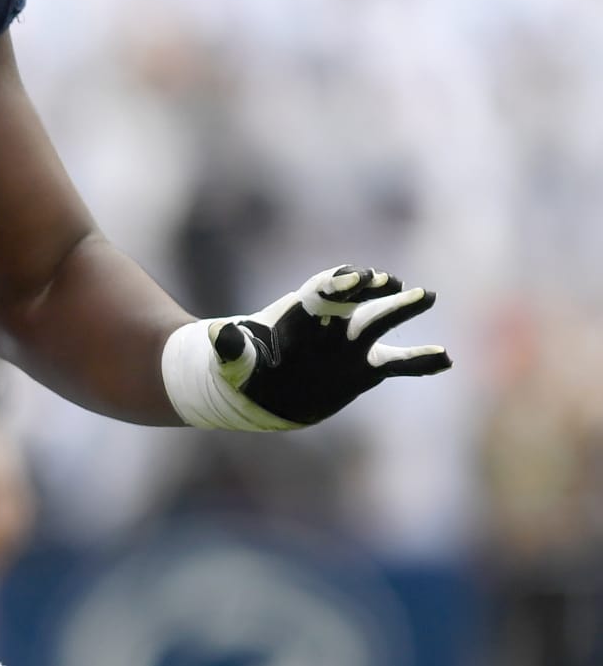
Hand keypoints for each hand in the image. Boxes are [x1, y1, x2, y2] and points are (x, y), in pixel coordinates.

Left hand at [208, 265, 449, 427]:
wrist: (255, 387)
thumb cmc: (241, 368)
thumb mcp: (232, 362)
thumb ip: (232, 348)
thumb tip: (220, 335)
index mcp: (302, 312)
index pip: (325, 290)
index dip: (341, 283)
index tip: (358, 278)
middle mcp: (331, 322)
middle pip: (358, 299)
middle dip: (376, 288)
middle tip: (395, 282)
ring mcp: (351, 343)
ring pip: (382, 324)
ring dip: (403, 309)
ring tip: (428, 295)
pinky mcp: (363, 368)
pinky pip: (396, 363)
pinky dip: (420, 361)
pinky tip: (445, 359)